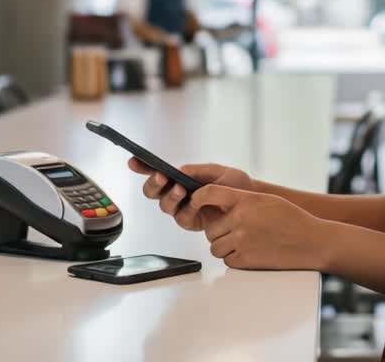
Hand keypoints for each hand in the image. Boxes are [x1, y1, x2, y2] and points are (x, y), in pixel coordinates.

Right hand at [128, 158, 254, 230]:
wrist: (251, 201)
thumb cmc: (234, 183)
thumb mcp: (216, 171)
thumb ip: (195, 171)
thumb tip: (176, 170)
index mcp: (179, 177)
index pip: (155, 172)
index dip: (142, 167)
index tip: (133, 161)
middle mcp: (176, 193)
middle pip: (152, 192)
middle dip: (153, 183)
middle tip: (162, 176)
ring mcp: (183, 208)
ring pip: (164, 206)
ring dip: (170, 196)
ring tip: (181, 189)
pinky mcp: (192, 222)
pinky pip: (182, 218)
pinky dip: (186, 209)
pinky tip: (194, 203)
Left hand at [190, 185, 329, 270]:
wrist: (311, 241)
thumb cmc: (292, 220)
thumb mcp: (266, 200)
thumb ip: (241, 201)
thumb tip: (217, 204)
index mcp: (245, 200)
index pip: (209, 193)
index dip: (197, 198)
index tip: (195, 203)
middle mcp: (240, 219)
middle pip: (210, 228)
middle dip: (218, 232)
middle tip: (233, 233)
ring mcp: (241, 241)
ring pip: (215, 246)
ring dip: (224, 247)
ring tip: (243, 243)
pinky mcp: (245, 260)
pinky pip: (227, 261)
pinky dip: (234, 259)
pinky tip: (251, 252)